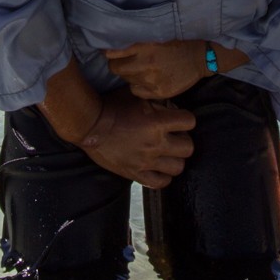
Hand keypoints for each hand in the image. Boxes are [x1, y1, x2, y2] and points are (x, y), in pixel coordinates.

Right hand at [78, 92, 193, 187]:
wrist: (89, 126)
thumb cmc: (111, 107)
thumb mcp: (137, 96)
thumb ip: (157, 101)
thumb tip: (171, 105)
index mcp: (157, 122)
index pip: (189, 121)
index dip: (186, 119)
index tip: (178, 119)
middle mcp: (155, 144)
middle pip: (188, 148)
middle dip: (183, 140)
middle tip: (174, 137)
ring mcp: (146, 161)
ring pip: (178, 167)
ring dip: (175, 159)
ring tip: (167, 154)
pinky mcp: (136, 173)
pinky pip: (160, 182)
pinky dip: (163, 176)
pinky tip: (157, 168)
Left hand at [103, 39, 206, 99]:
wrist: (200, 57)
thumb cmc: (176, 43)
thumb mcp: (154, 35)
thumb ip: (134, 41)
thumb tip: (110, 47)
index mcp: (144, 45)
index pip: (112, 52)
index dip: (109, 53)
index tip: (110, 52)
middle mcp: (145, 63)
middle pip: (115, 68)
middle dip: (118, 64)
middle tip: (127, 61)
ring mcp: (151, 79)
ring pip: (126, 79)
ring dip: (129, 74)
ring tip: (141, 68)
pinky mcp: (157, 92)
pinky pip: (135, 91)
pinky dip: (138, 86)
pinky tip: (147, 79)